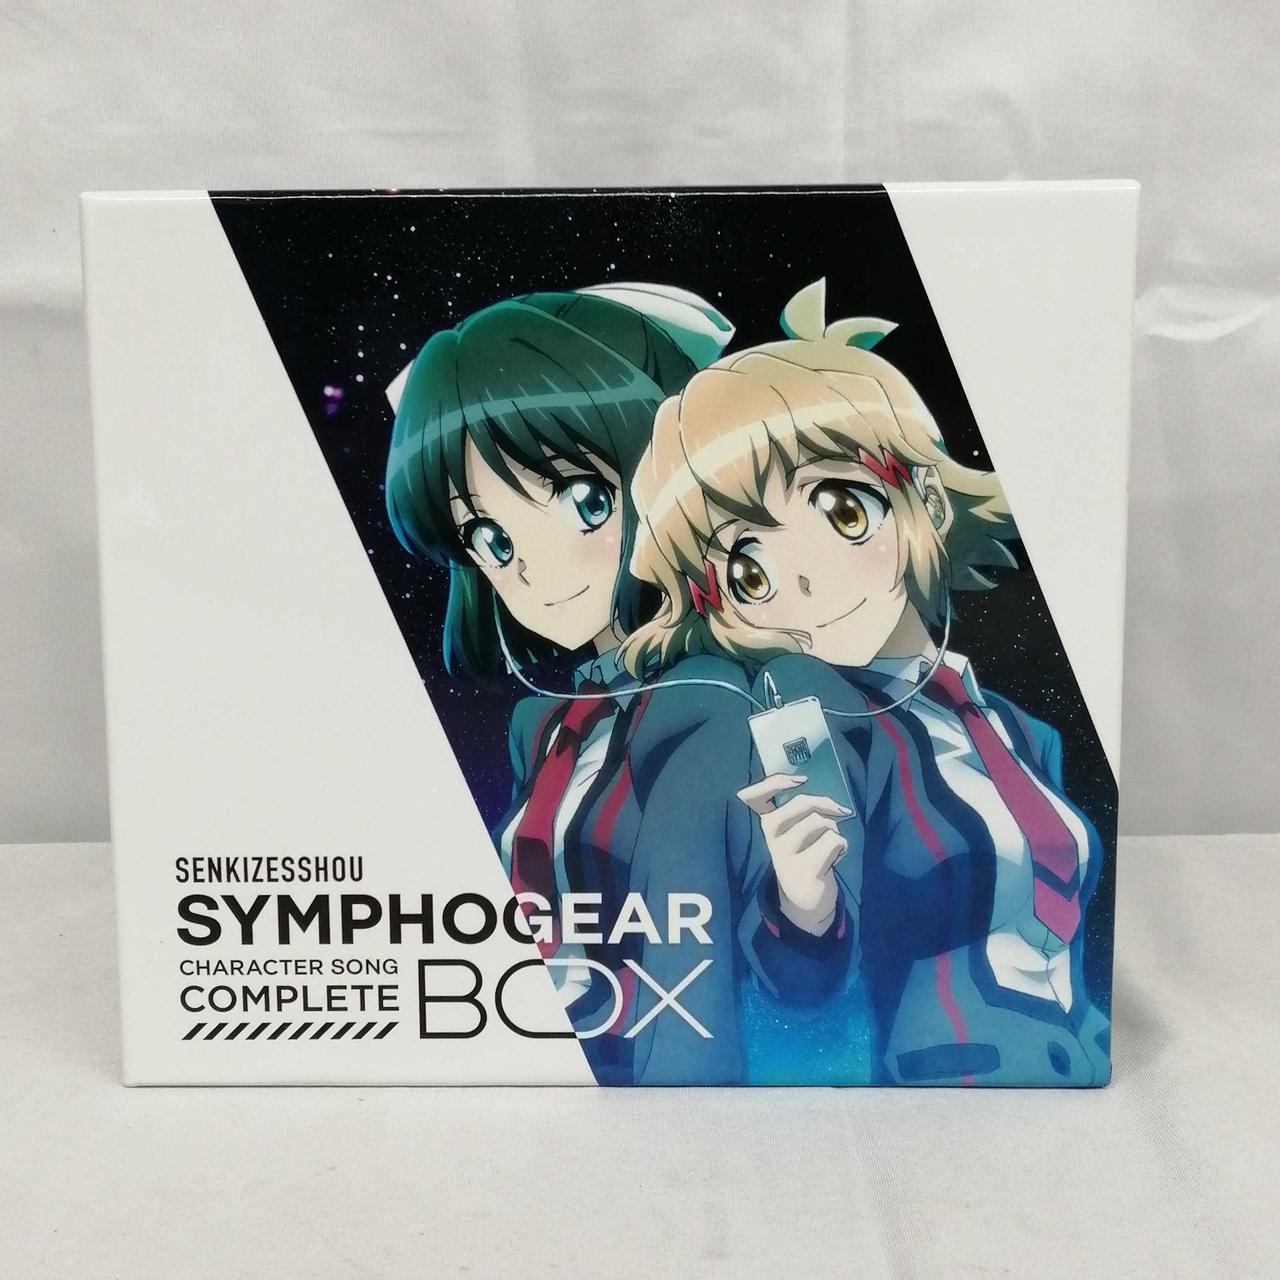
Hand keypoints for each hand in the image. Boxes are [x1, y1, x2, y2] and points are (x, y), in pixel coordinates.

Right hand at [737, 774, 851, 936]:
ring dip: (835, 828)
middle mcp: (771, 837)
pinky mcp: (804, 870)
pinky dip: (843, 845)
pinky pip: (833, 840)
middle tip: (838, 810)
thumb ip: (804, 813)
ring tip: (832, 842)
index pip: (755, 796)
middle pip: (800, 802)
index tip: (799, 780)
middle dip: (825, 802)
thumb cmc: (806, 855)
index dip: (774, 782)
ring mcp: (785, 855)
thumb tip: (828, 798)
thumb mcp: (798, 833)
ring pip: (821, 821)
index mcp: (767, 824)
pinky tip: (837, 856)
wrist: (806, 901)